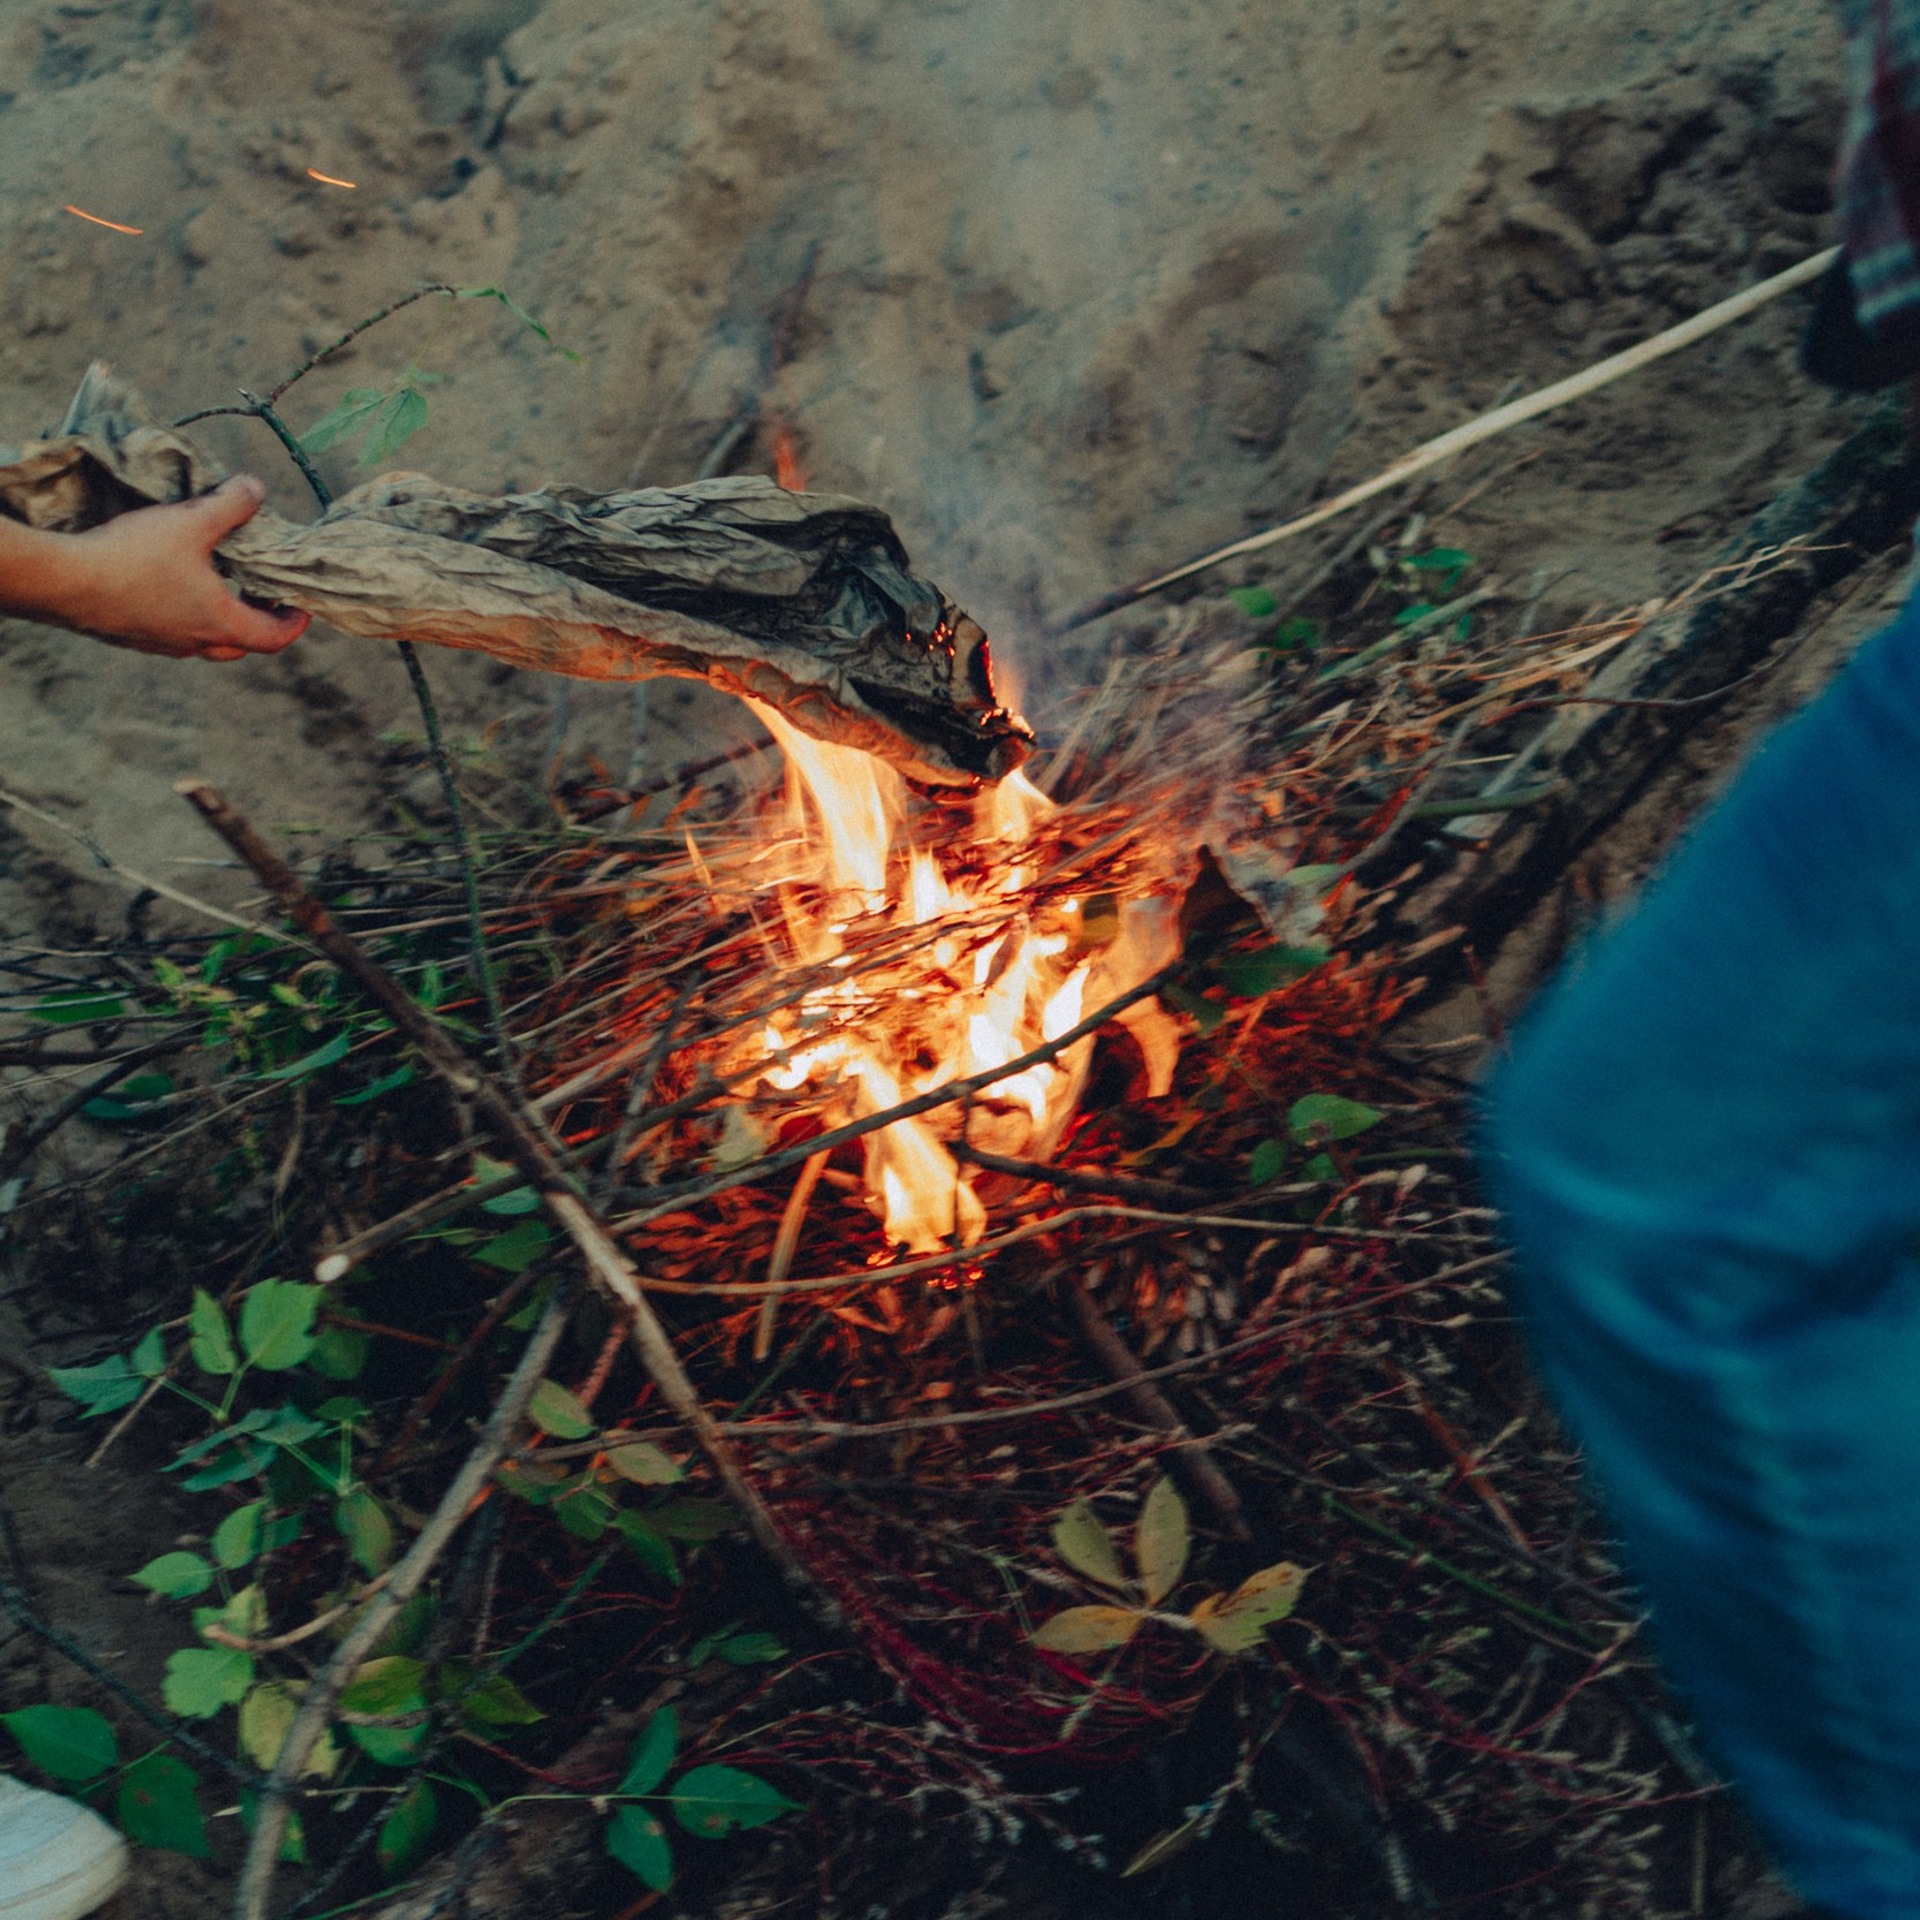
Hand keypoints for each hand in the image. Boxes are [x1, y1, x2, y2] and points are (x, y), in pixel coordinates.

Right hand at [55, 476, 309, 661]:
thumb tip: (256, 488)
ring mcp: (161, 645)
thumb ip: (230, 505)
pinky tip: (170, 585)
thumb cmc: (134, 557)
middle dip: (258, 621)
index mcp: (220, 624)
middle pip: (242, 644)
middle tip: (260, 593)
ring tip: (217, 583)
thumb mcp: (191, 522)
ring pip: (204, 641)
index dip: (294, 623)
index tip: (300, 606)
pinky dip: (184, 615)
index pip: (274, 638)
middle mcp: (194, 644)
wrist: (65, 582)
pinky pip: (170, 634)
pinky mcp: (132, 638)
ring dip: (219, 617)